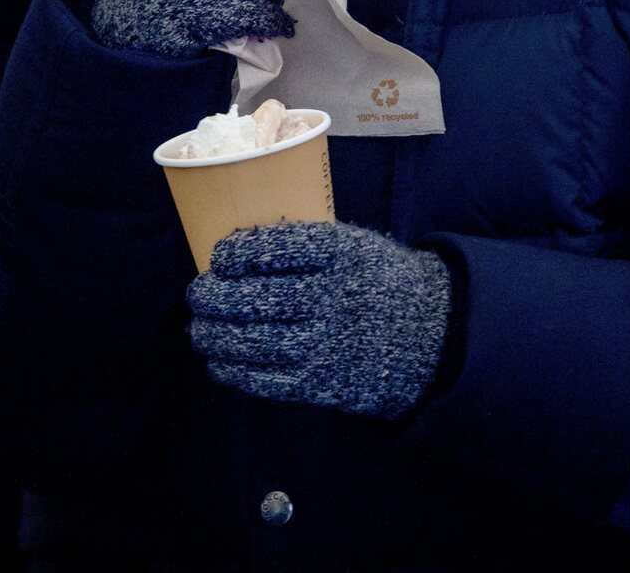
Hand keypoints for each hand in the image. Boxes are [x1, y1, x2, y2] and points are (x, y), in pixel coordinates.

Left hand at [187, 222, 451, 419]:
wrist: (433, 335)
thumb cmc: (379, 281)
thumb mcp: (357, 245)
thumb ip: (308, 245)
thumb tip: (240, 251)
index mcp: (341, 253)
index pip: (278, 247)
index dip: (240, 252)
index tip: (218, 256)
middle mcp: (333, 296)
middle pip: (258, 297)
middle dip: (216, 297)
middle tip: (197, 294)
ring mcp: (328, 343)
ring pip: (254, 341)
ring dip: (216, 336)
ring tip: (199, 329)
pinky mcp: (324, 383)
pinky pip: (268, 381)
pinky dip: (236, 372)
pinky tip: (219, 362)